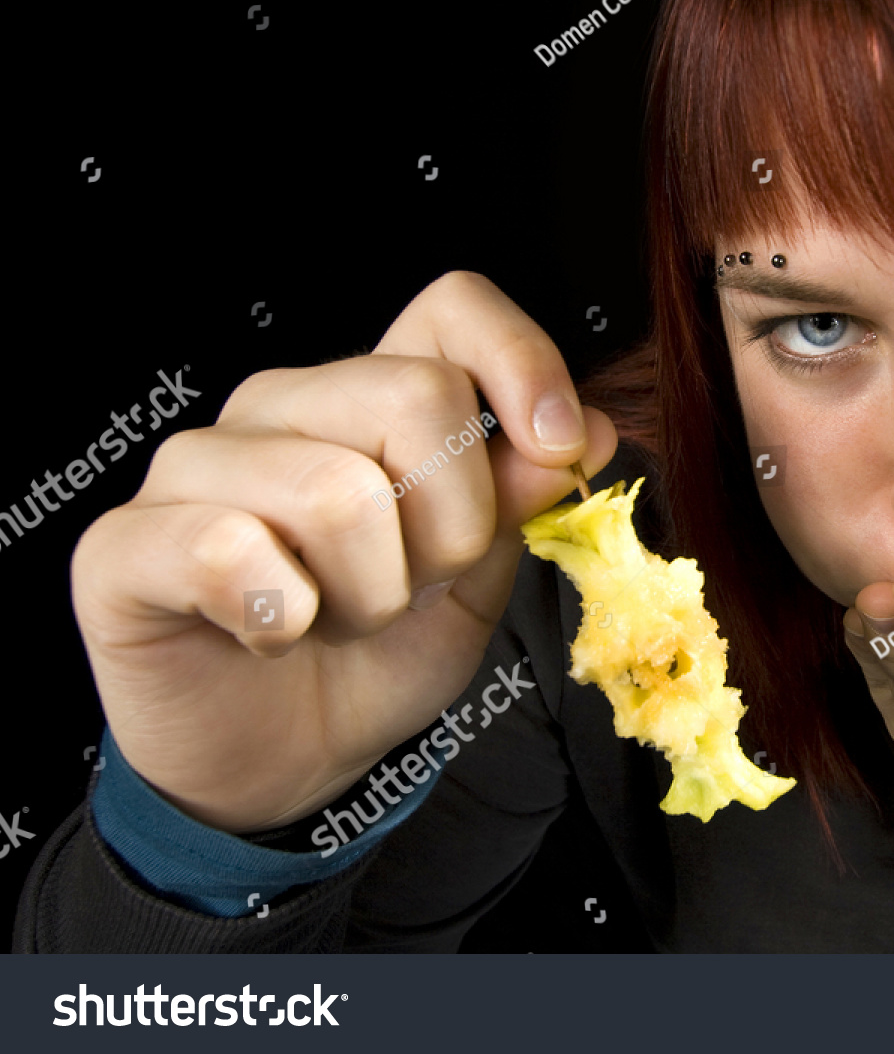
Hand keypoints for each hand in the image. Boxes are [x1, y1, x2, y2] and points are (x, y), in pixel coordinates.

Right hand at [71, 271, 617, 831]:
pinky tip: (266, 636)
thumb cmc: (375, 659)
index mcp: (370, 398)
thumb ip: (516, 500)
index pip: (451, 307)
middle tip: (410, 588)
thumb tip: (589, 426)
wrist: (286, 767)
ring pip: (339, 490)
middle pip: (417, 397)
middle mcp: (280, 407)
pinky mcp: (123, 544)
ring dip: (368, 595)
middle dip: (450, 529)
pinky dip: (280, 617)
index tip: (559, 448)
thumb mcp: (476, 582)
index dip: (521, 361)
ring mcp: (192, 466)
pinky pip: (228, 549)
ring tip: (334, 621)